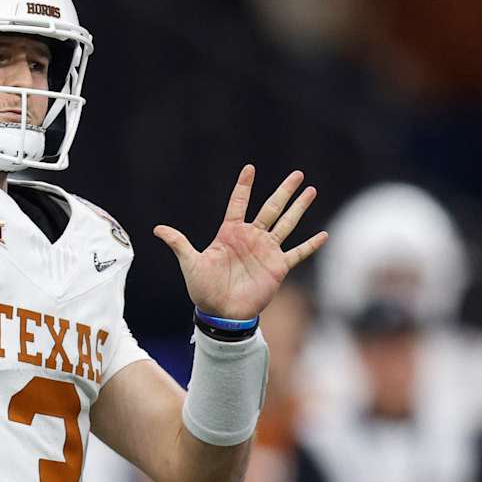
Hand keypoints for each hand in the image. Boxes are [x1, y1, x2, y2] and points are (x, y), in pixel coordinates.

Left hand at [154, 165, 325, 319]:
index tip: (250, 168)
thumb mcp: (190, 263)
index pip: (238, 203)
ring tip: (311, 190)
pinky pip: (297, 253)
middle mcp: (251, 238)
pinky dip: (310, 245)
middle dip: (284, 191)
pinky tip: (323, 235)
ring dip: (299, 208)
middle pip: (271, 208)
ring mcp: (266, 251)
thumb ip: (179, 243)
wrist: (221, 314)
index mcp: (230, 233)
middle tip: (297, 174)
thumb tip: (157, 229)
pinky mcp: (278, 267)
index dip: (244, 186)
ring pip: (287, 223)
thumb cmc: (204, 289)